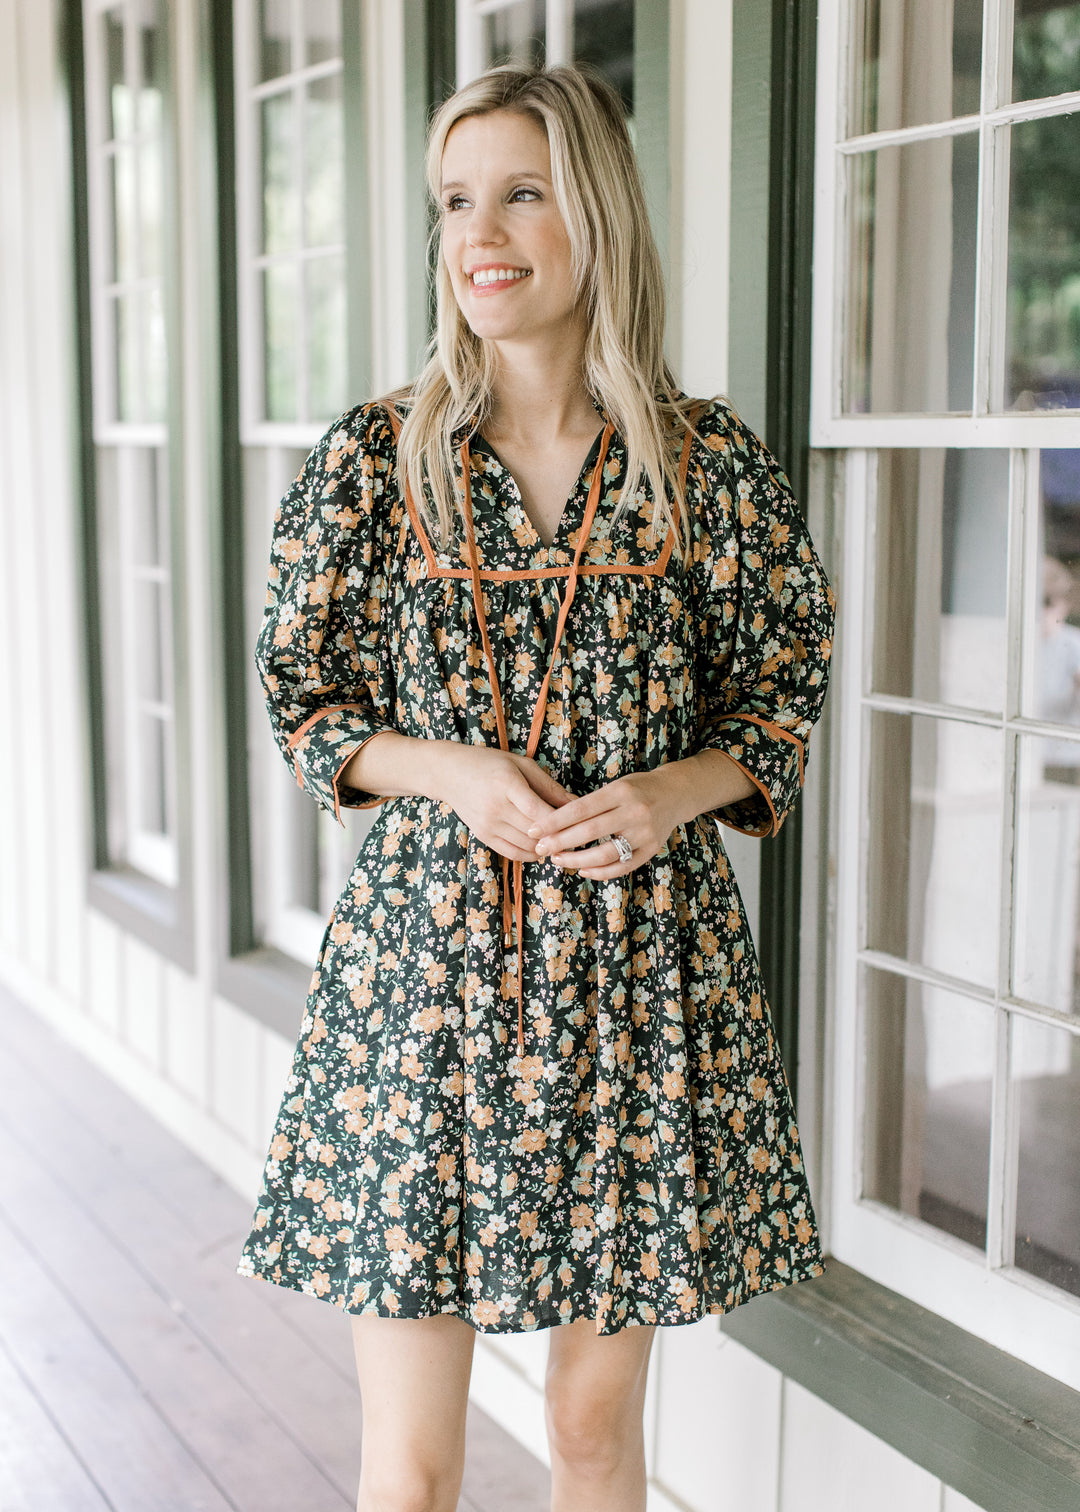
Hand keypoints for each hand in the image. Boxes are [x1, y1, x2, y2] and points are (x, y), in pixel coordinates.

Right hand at [434, 746, 574, 863]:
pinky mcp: (483, 836)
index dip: (560, 822)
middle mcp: (495, 807)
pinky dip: (531, 854)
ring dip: (547, 847)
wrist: (448, 773)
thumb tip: (577, 803)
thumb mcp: (521, 765)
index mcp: (506, 783)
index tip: (579, 823)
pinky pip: (512, 853)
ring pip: (526, 846)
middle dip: (559, 836)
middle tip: (577, 835)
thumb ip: (549, 786)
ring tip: (562, 840)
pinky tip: (542, 847)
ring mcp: (487, 824)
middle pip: (535, 831)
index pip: (538, 811)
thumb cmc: (490, 763)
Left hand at [528, 766, 693, 879]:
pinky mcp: (651, 850)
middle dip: (560, 842)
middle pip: (589, 831)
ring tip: (558, 860)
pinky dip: (600, 872)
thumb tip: (553, 824)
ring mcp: (644, 833)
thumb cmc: (637, 789)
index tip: (534, 830)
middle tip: (540, 849)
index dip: (554, 821)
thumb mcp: (615, 786)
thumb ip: (590, 804)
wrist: (676, 794)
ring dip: (576, 860)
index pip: (580, 809)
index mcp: (620, 792)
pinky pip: (621, 866)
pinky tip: (583, 870)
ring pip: (604, 853)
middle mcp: (634, 812)